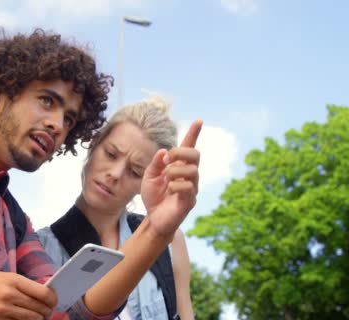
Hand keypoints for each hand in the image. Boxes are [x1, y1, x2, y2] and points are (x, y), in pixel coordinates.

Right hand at [0, 272, 56, 319]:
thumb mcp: (5, 277)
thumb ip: (23, 285)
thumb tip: (43, 294)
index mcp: (14, 280)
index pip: (43, 293)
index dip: (53, 299)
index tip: (53, 301)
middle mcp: (10, 295)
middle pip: (40, 308)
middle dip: (47, 311)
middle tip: (47, 312)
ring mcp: (3, 310)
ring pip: (32, 319)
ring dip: (38, 319)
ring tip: (38, 317)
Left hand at [140, 120, 202, 236]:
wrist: (153, 218)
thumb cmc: (154, 196)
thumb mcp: (149, 176)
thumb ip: (155, 163)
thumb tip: (163, 151)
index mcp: (179, 166)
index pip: (189, 147)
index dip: (194, 133)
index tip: (199, 120)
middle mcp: (189, 174)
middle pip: (195, 154)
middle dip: (181, 152)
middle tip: (167, 159)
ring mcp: (191, 187)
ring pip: (192, 170)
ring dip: (174, 171)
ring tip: (166, 179)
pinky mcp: (189, 200)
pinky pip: (187, 187)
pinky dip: (175, 185)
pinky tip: (169, 191)